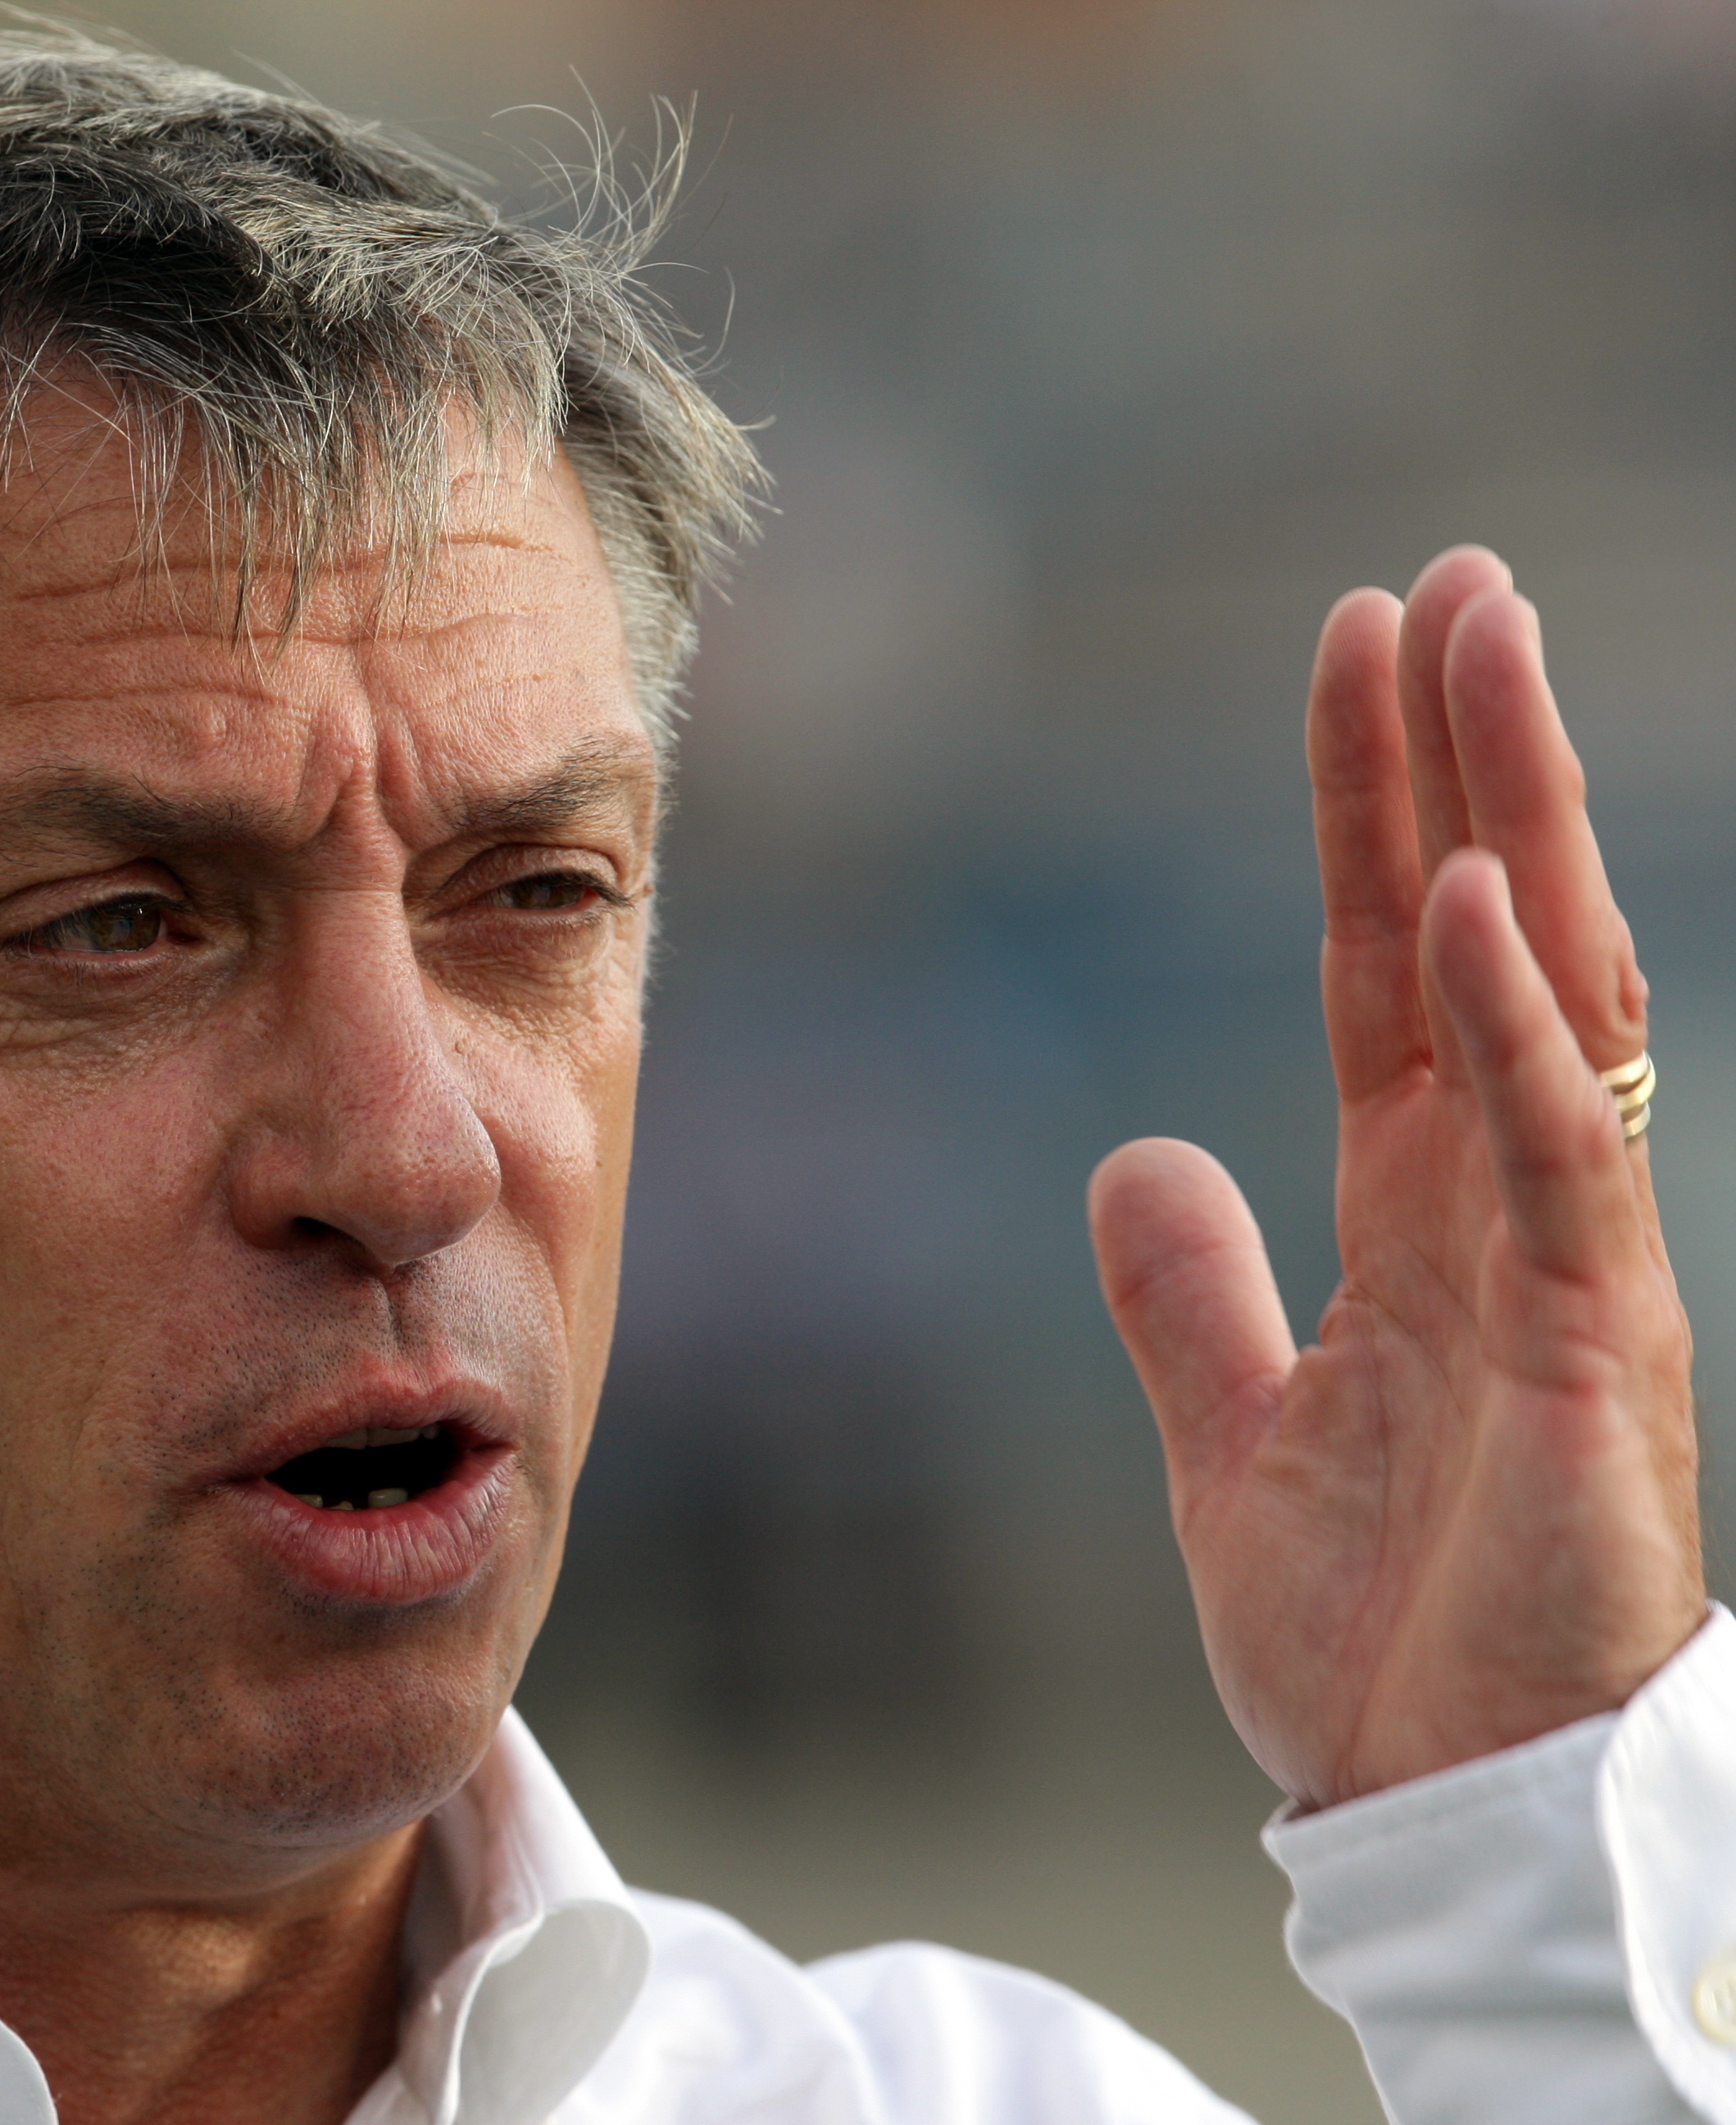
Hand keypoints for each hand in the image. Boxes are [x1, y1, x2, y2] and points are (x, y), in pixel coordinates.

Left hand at [1087, 547, 1702, 1809]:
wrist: (1447, 1812)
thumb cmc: (1379, 1642)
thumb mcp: (1237, 1435)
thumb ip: (1189, 1293)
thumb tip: (1137, 1153)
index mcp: (1421, 1214)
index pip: (1384, 969)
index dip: (1367, 814)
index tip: (1352, 661)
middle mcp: (1506, 1207)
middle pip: (1481, 934)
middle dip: (1463, 760)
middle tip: (1448, 585)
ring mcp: (1563, 1264)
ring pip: (1543, 994)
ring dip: (1503, 817)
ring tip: (1476, 642)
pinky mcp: (1593, 1348)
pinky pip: (1552, 1153)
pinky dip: (1507, 1024)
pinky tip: (1457, 898)